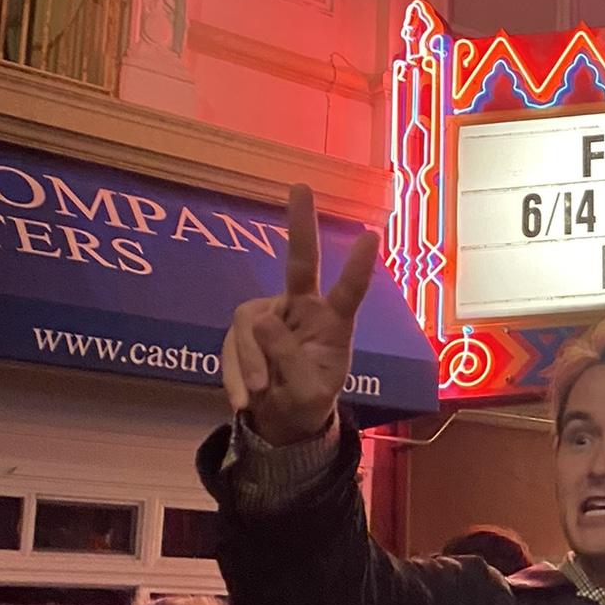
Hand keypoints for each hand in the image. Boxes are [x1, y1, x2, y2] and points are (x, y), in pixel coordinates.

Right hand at [220, 184, 378, 445]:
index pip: (349, 291)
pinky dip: (233, 374)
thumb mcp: (308, 393)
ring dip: (249, 363)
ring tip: (259, 395)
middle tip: (301, 187)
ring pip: (251, 325)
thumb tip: (262, 322)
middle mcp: (305, 307)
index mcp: (334, 322)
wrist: (284, 417)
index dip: (358, 266)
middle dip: (300, 224)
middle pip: (300, 263)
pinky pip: (232, 344)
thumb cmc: (308, 398)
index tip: (372, 235)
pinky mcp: (245, 326)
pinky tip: (244, 400)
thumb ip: (290, 359)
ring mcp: (272, 313)